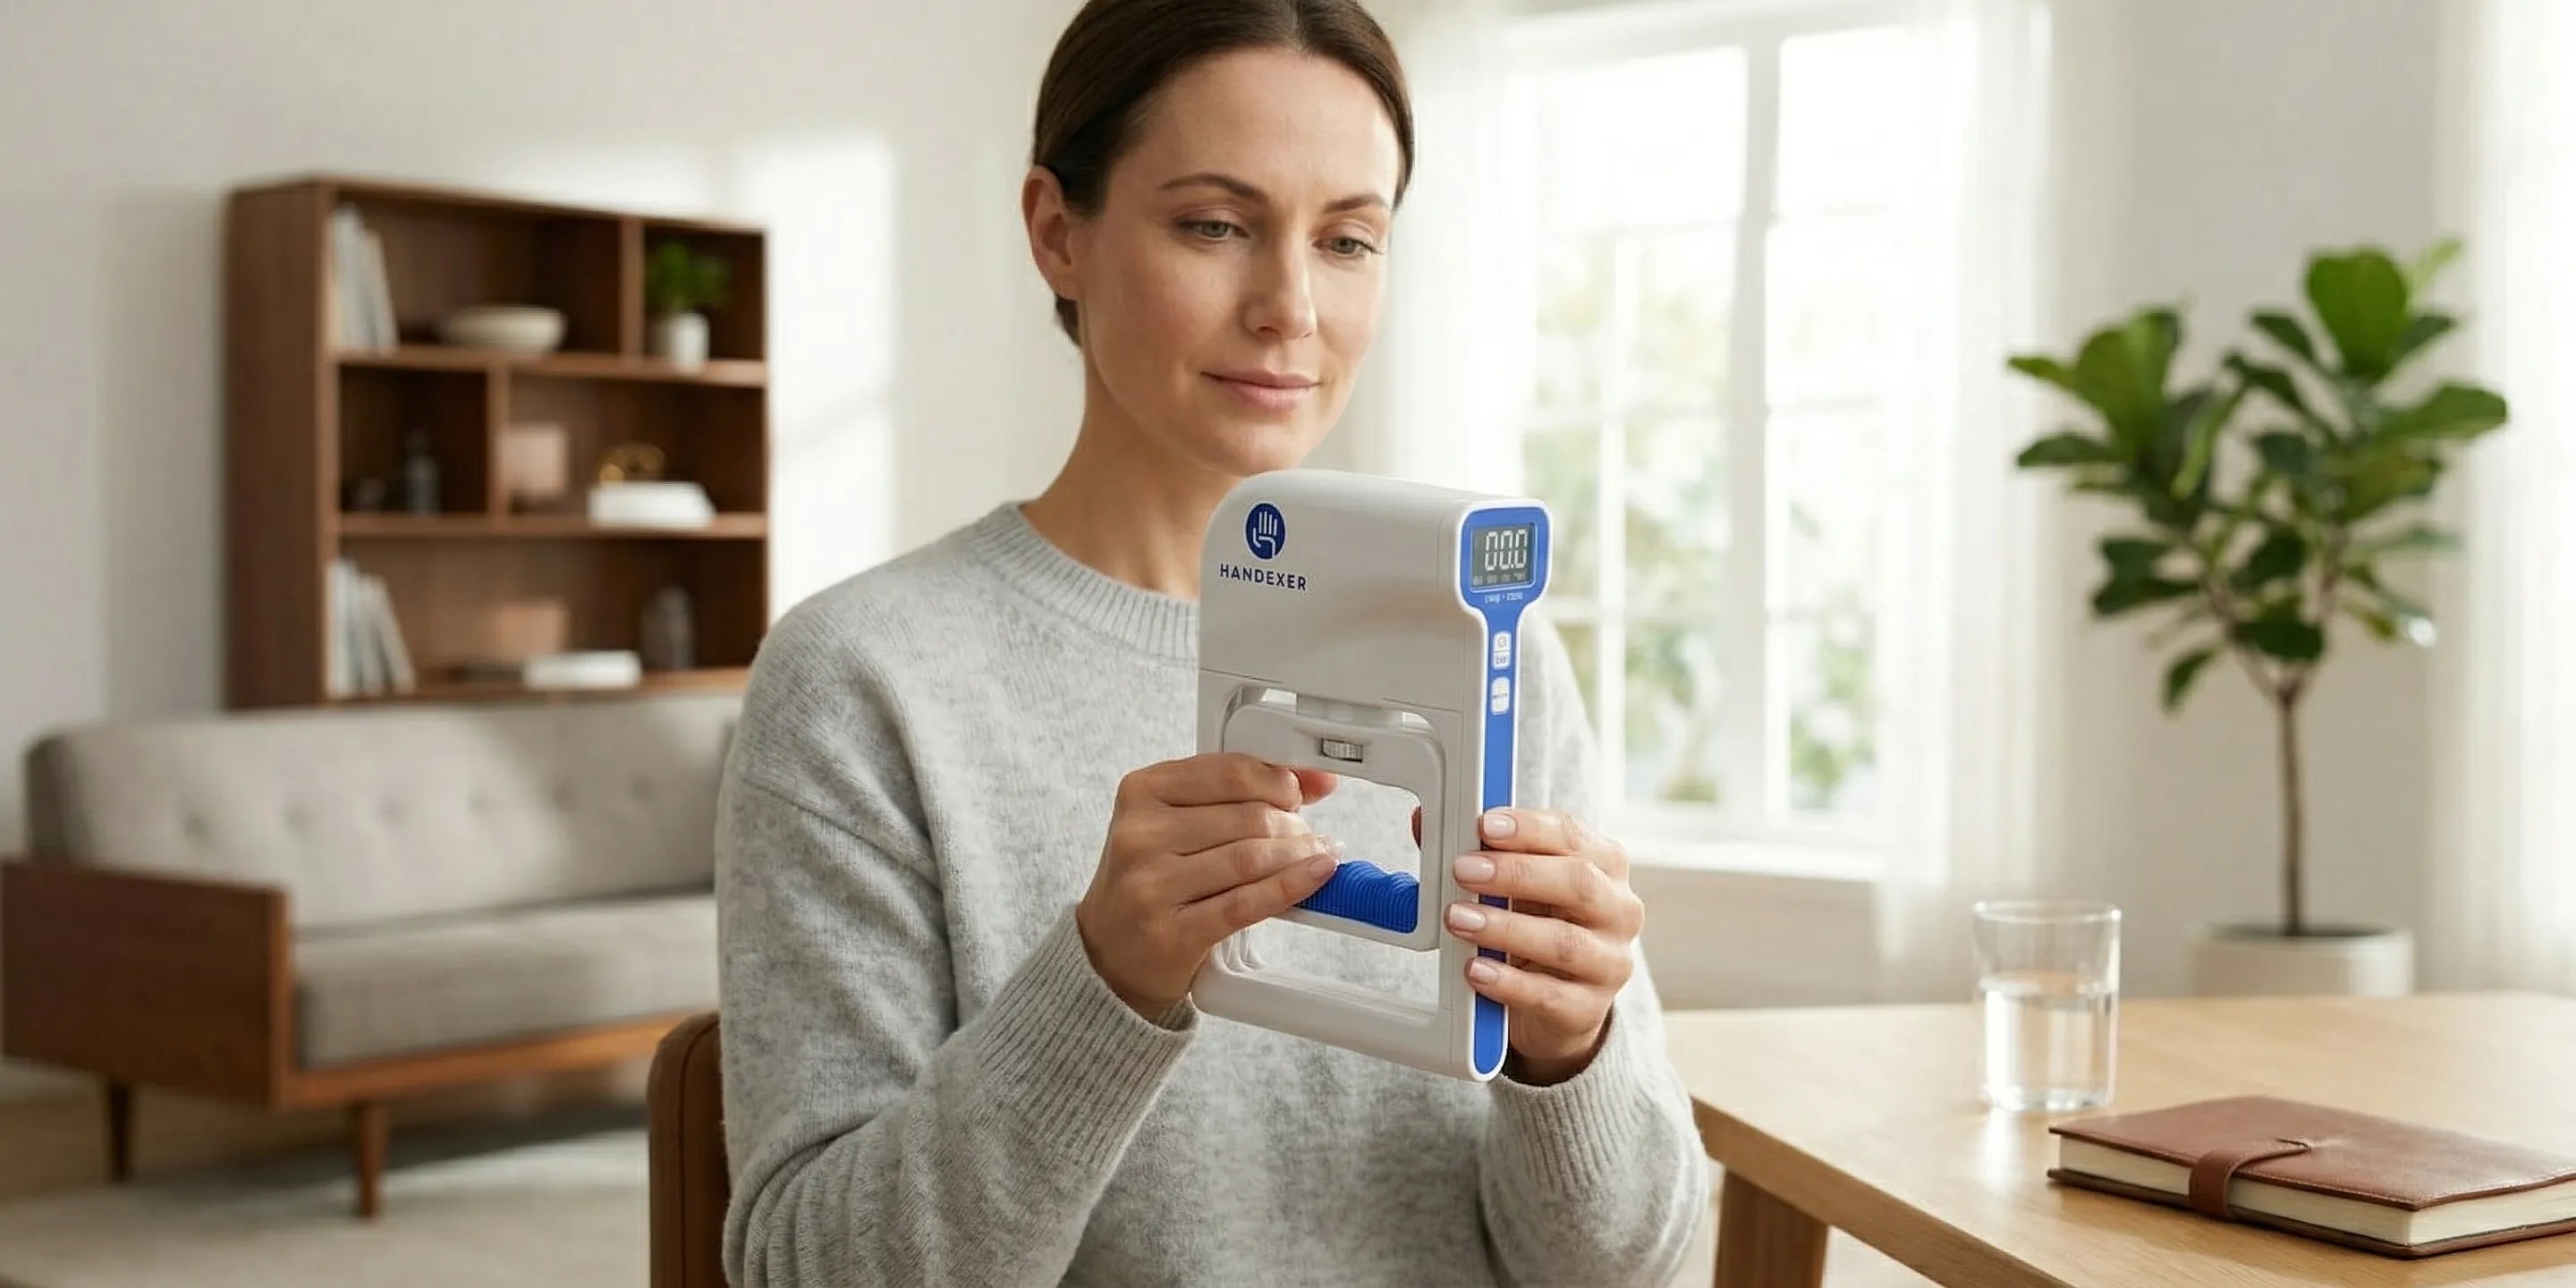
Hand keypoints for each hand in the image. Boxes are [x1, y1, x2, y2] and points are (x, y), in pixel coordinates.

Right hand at [1076, 754, 1342, 1017]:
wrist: (1108, 953)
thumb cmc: (1150, 880)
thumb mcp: (1176, 823)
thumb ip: (1236, 795)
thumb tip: (1316, 780)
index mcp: (1140, 792)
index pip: (1229, 771)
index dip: (1278, 780)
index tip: (1299, 792)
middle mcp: (1140, 834)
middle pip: (1247, 817)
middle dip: (1293, 825)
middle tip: (1311, 836)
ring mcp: (1151, 885)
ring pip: (1250, 858)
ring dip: (1299, 855)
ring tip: (1318, 856)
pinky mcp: (1171, 932)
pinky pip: (1246, 903)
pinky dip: (1291, 886)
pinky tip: (1315, 876)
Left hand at [1442, 808, 1641, 1083]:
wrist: (1557, 1003)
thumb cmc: (1537, 926)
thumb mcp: (1513, 887)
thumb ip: (1476, 854)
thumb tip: (1425, 823)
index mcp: (1604, 866)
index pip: (1573, 836)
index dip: (1529, 828)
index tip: (1485, 825)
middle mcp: (1618, 911)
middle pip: (1579, 883)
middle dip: (1516, 873)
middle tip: (1463, 870)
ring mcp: (1609, 963)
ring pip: (1564, 942)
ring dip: (1505, 928)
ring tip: (1458, 919)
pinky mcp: (1588, 1009)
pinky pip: (1550, 996)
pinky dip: (1508, 982)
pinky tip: (1475, 970)